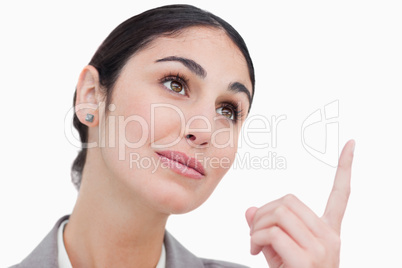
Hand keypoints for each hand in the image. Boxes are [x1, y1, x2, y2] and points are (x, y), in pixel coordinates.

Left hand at [245, 140, 354, 267]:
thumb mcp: (279, 251)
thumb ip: (267, 228)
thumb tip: (250, 209)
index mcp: (328, 231)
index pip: (341, 194)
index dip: (346, 168)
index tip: (351, 143)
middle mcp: (329, 236)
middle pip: (289, 200)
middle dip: (264, 211)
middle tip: (254, 231)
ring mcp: (321, 248)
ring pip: (279, 212)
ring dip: (257, 225)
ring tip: (254, 243)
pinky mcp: (306, 259)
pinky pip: (272, 232)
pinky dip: (255, 238)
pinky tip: (254, 251)